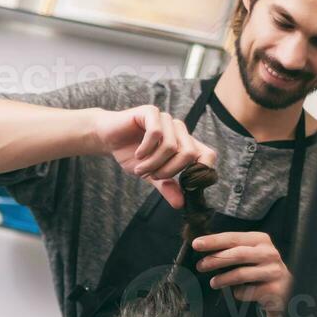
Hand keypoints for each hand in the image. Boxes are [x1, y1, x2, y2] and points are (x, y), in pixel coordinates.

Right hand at [92, 105, 216, 209]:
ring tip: (140, 168)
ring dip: (153, 163)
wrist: (108, 137)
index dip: (201, 170)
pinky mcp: (151, 112)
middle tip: (152, 176)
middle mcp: (179, 129)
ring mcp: (166, 119)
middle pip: (189, 153)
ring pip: (171, 146)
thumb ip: (166, 186)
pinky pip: (156, 133)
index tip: (183, 184)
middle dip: (169, 170)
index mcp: (184, 143)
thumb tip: (181, 204)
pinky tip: (138, 154)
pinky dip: (146, 149)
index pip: (208, 155)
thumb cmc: (131, 153)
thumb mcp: (151, 174)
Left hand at [193, 231, 291, 316]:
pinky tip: (236, 292)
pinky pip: (248, 292)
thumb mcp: (248, 255)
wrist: (284, 291)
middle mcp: (269, 253)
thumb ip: (231, 250)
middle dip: (215, 260)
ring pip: (241, 274)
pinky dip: (238, 293)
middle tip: (200, 266)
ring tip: (213, 282)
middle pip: (237, 254)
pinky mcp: (274, 289)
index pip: (233, 237)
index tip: (196, 244)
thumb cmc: (259, 270)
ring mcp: (274, 271)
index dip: (214, 241)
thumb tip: (203, 247)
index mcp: (261, 240)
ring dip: (223, 279)